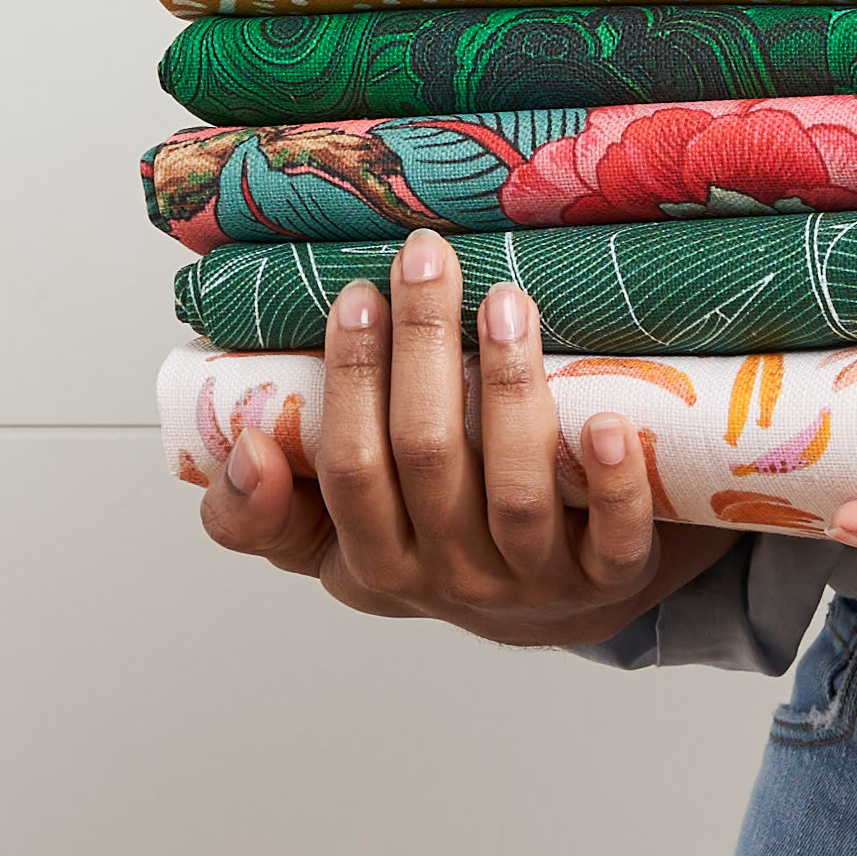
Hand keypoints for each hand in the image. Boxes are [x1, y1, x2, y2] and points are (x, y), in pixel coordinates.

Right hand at [196, 226, 734, 647]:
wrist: (558, 602)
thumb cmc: (439, 541)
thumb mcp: (338, 540)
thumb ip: (265, 508)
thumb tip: (242, 447)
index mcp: (375, 561)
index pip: (350, 469)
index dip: (350, 382)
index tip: (357, 293)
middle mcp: (450, 575)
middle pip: (428, 456)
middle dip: (423, 346)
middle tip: (427, 253)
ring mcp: (534, 579)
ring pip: (515, 490)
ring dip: (509, 389)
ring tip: (506, 297)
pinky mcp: (611, 575)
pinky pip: (614, 539)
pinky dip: (613, 481)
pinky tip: (609, 421)